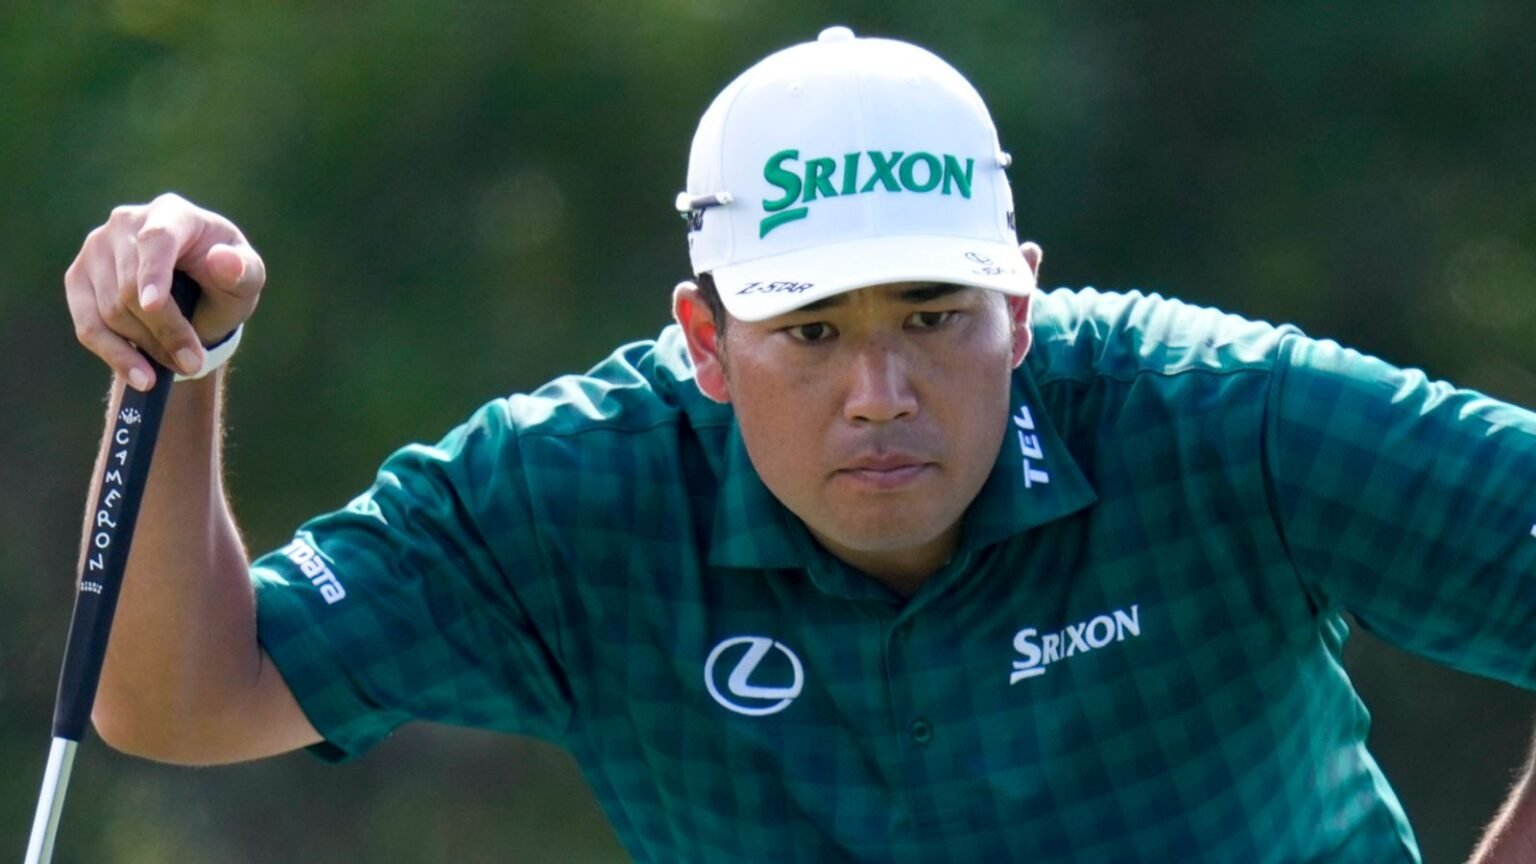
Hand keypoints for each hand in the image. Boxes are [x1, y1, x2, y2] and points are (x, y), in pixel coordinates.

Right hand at [65, 193, 265, 389]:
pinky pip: (88, 325)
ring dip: (147, 347)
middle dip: (165, 331)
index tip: (153, 305)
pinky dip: (115, 355)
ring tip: (179, 365)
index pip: (156, 240)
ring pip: (110, 310)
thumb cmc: (226, 281)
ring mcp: (97, 248)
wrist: (198, 295)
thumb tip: (222, 260)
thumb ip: (243, 271)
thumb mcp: (247, 279)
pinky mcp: (79, 279)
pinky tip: (140, 376)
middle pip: (131, 286)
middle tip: (193, 362)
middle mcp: (126, 222)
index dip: (153, 273)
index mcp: (173, 213)